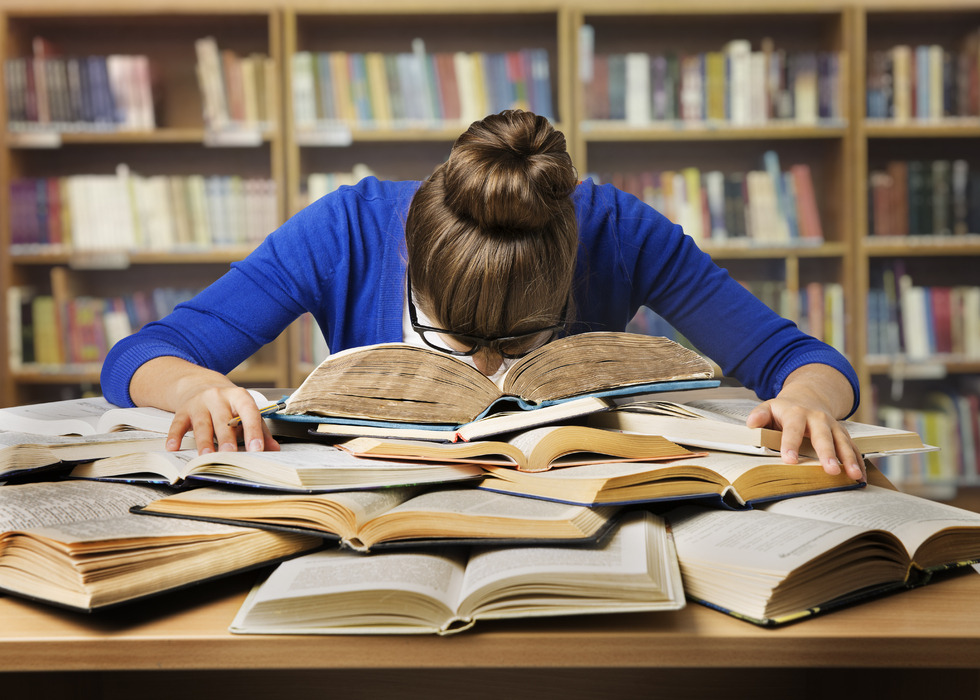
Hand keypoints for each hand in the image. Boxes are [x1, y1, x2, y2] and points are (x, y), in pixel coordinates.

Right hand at [130, 357, 280, 454]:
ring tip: (206, 457)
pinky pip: (177, 424)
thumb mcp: (246, 412)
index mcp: (239, 397)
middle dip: (226, 438)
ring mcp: (199, 403)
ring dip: (204, 441)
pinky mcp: (183, 410)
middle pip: (223, 419)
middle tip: (230, 454)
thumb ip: (261, 431)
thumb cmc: (229, 405)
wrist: (201, 385)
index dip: (253, 431)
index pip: (249, 412)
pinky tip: (173, 448)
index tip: (257, 449)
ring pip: (202, 424)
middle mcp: (219, 397)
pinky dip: (174, 436)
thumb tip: (275, 450)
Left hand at [745, 364, 864, 481]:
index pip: (793, 429)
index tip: (789, 460)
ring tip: (853, 476)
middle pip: (823, 436)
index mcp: (796, 413)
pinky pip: (852, 447)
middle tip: (830, 470)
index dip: (791, 444)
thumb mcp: (769, 407)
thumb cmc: (785, 409)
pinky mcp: (842, 434)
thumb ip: (760, 415)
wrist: (808, 396)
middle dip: (828, 453)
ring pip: (843, 442)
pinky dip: (858, 461)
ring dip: (849, 459)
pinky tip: (860, 476)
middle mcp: (818, 419)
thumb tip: (751, 423)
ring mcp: (832, 426)